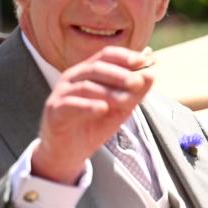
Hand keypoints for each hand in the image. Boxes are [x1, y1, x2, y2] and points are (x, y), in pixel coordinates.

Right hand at [31, 46, 153, 183]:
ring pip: (85, 86)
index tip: (143, 61)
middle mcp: (73, 77)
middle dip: (119, 74)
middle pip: (97, 68)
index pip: (107, 55)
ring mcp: (61, 93)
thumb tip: (152, 74)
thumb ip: (134, 93)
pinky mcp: (55, 111)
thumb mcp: (120, 109)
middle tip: (137, 82)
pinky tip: (102, 109)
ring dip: (108, 92)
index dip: (125, 56)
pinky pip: (71, 105)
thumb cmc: (94, 125)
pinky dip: (88, 106)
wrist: (68, 152)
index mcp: (88, 71)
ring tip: (126, 101)